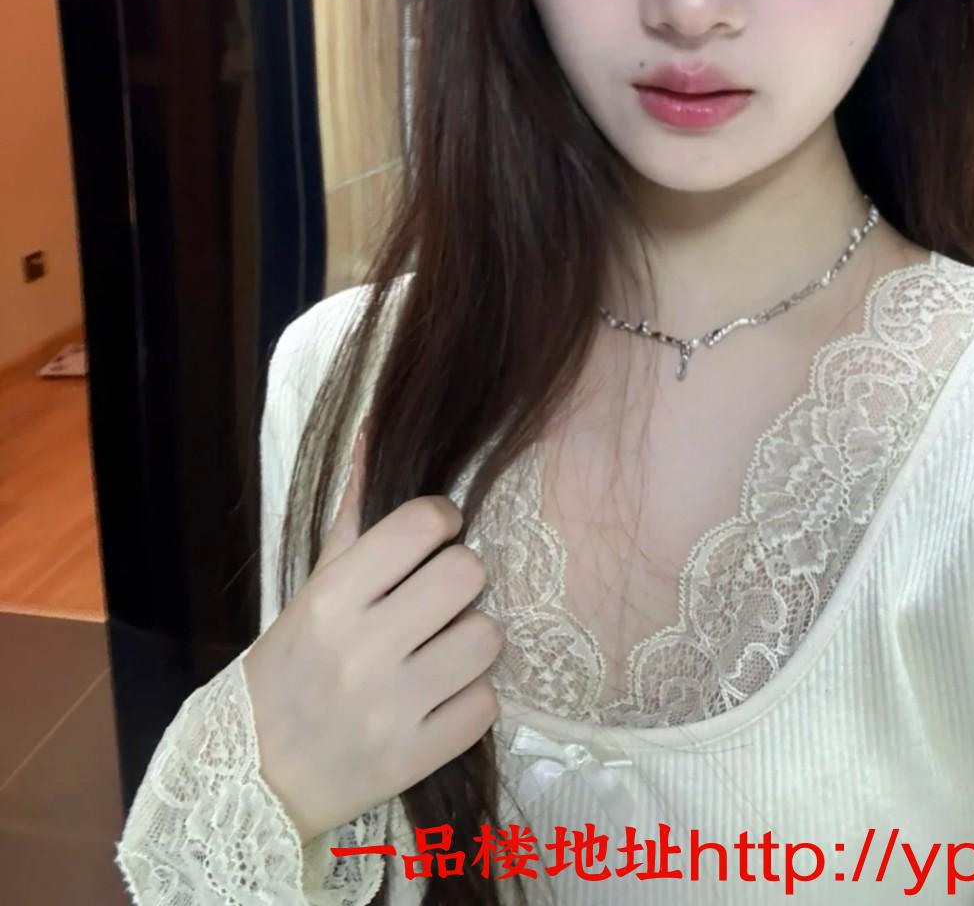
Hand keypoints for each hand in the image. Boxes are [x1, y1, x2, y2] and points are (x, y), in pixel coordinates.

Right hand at [243, 430, 503, 844]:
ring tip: (444, 646)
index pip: (424, 523)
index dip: (441, 521)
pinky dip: (472, 696)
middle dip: (460, 579)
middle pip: (468, 573)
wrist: (253, 775)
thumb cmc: (291, 666)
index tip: (433, 537)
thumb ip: (354, 515)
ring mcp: (393, 707)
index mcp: (334, 597)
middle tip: (440, 596)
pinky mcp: (417, 758)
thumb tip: (374, 431)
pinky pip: (487, 703)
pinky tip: (443, 693)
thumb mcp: (314, 587)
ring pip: (487, 636)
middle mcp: (364, 648)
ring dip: (472, 637)